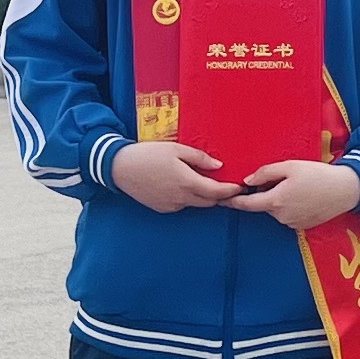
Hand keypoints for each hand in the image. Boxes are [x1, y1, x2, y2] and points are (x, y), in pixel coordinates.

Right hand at [109, 139, 237, 211]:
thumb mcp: (176, 149)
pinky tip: (181, 185)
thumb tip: (219, 166)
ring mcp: (171, 205)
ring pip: (196, 204)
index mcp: (187, 182)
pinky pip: (182, 205)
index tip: (239, 186)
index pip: (217, 192)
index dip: (231, 190)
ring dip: (203, 196)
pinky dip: (187, 198)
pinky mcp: (162, 208)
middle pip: (209, 201)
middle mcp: (181, 198)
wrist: (119, 168)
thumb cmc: (148, 154)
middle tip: (227, 185)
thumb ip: (199, 158)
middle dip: (220, 195)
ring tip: (203, 182)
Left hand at [235, 158, 359, 228]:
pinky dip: (288, 206)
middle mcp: (281, 216)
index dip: (232, 201)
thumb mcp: (290, 166)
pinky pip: (286, 215)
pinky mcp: (301, 226)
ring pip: (275, 210)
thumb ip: (265, 173)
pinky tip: (302, 195)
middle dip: (262, 194)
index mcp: (276, 201)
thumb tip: (247, 181)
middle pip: (262, 205)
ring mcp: (292, 223)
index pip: (246, 204)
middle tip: (279, 178)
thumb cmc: (318, 174)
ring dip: (277, 199)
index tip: (220, 199)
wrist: (346, 190)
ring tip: (296, 185)